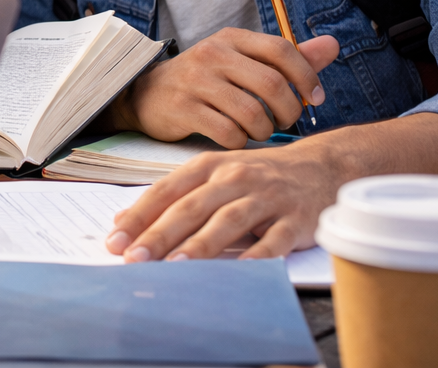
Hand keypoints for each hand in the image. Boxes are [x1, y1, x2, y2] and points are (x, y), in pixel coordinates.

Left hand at [106, 140, 343, 261]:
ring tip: (177, 265)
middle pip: (192, 207)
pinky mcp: (296, 219)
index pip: (166, 191)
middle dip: (160, 234)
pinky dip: (258, 256)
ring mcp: (266, 197)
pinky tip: (240, 271)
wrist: (322, 167)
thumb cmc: (257, 176)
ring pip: (228, 221)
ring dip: (201, 245)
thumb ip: (172, 196)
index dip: (139, 216)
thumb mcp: (213, 175)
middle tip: (135, 259)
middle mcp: (235, 178)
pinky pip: (275, 240)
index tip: (115, 241)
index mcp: (208, 166)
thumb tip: (123, 221)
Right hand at [113, 29, 338, 145]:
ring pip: (252, 113)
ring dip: (264, 130)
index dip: (307, 76)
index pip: (282, 49)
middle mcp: (213, 54)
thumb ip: (287, 57)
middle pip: (271, 84)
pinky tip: (235, 138)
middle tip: (285, 121)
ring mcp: (195, 81)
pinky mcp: (183, 109)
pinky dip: (240, 142)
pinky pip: (228, 133)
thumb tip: (333, 45)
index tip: (315, 98)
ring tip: (259, 131)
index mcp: (232, 39)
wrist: (147, 94)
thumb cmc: (206, 80)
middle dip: (289, 111)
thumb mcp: (242, 60)